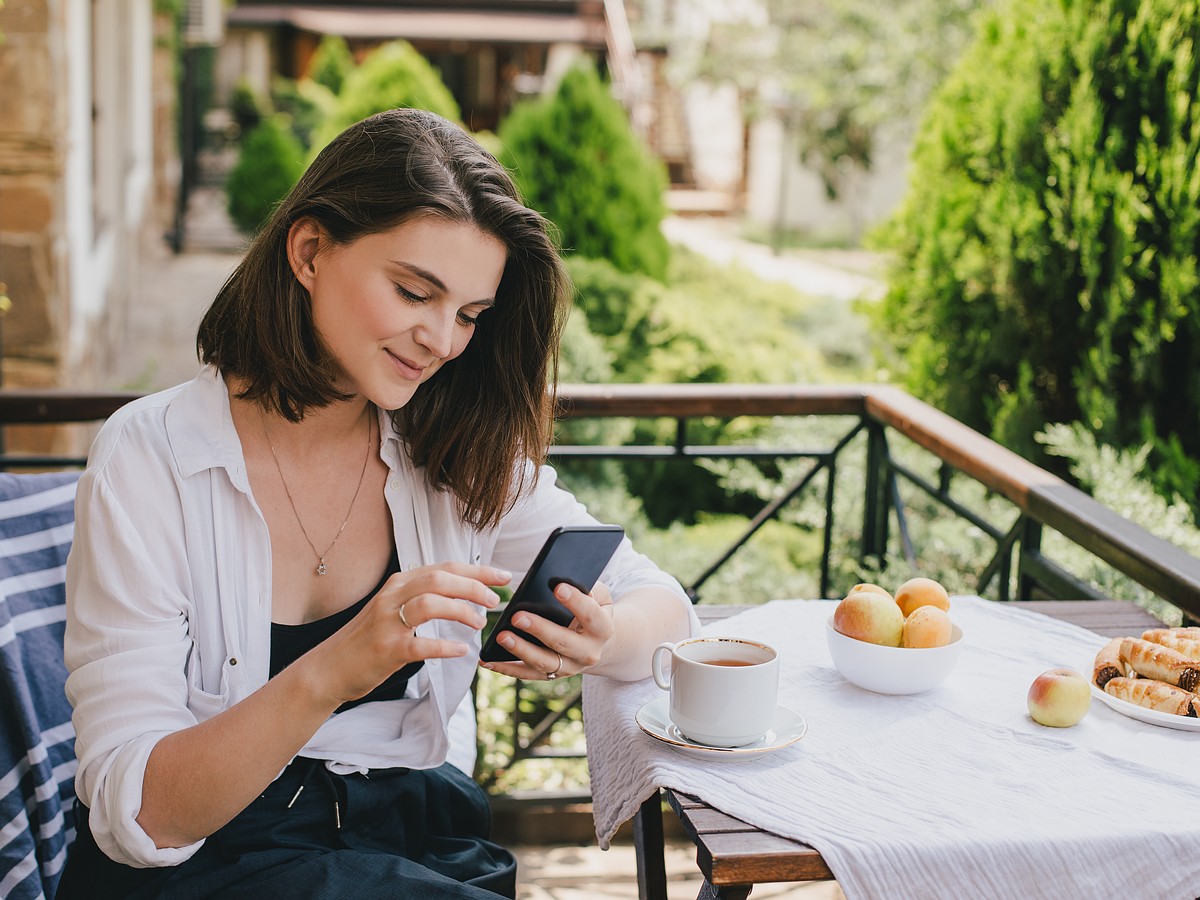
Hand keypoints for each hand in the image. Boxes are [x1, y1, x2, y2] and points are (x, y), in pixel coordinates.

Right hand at [307, 562, 509, 705]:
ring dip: (460, 610)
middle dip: (473, 586)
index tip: (504, 576)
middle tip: (494, 601)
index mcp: (399, 584)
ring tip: (479, 623)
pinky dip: (444, 646)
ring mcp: (387, 623)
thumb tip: (463, 591)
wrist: (329, 668)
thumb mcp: (393, 608)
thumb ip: (422, 596)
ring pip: (429, 603)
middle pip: (439, 579)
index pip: (444, 567)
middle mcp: (392, 596)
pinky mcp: (385, 649)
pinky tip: (461, 650)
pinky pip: (419, 645)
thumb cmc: (368, 639)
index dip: (478, 570)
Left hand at [481, 581, 615, 680]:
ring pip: (544, 662)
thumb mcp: (598, 595)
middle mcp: (588, 652)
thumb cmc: (593, 609)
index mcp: (602, 628)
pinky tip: (488, 659)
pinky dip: (507, 668)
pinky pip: (527, 674)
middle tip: (517, 616)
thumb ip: (586, 586)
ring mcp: (570, 667)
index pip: (590, 614)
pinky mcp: (552, 675)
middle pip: (562, 642)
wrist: (599, 642)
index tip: (557, 587)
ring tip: (501, 636)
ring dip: (520, 650)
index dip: (575, 601)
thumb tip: (558, 578)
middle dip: (539, 629)